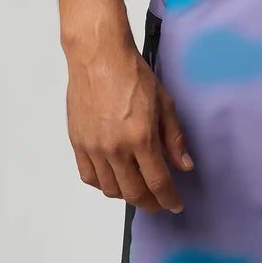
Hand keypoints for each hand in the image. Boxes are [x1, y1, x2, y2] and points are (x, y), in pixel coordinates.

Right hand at [66, 42, 194, 211]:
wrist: (98, 57)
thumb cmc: (133, 75)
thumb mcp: (164, 103)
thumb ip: (174, 139)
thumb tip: (184, 166)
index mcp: (140, 138)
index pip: (158, 182)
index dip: (168, 199)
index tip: (175, 205)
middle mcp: (115, 148)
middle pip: (134, 192)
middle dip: (150, 203)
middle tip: (159, 202)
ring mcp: (94, 147)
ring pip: (110, 189)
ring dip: (127, 195)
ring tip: (137, 189)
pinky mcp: (77, 142)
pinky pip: (89, 176)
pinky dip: (103, 184)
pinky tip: (113, 179)